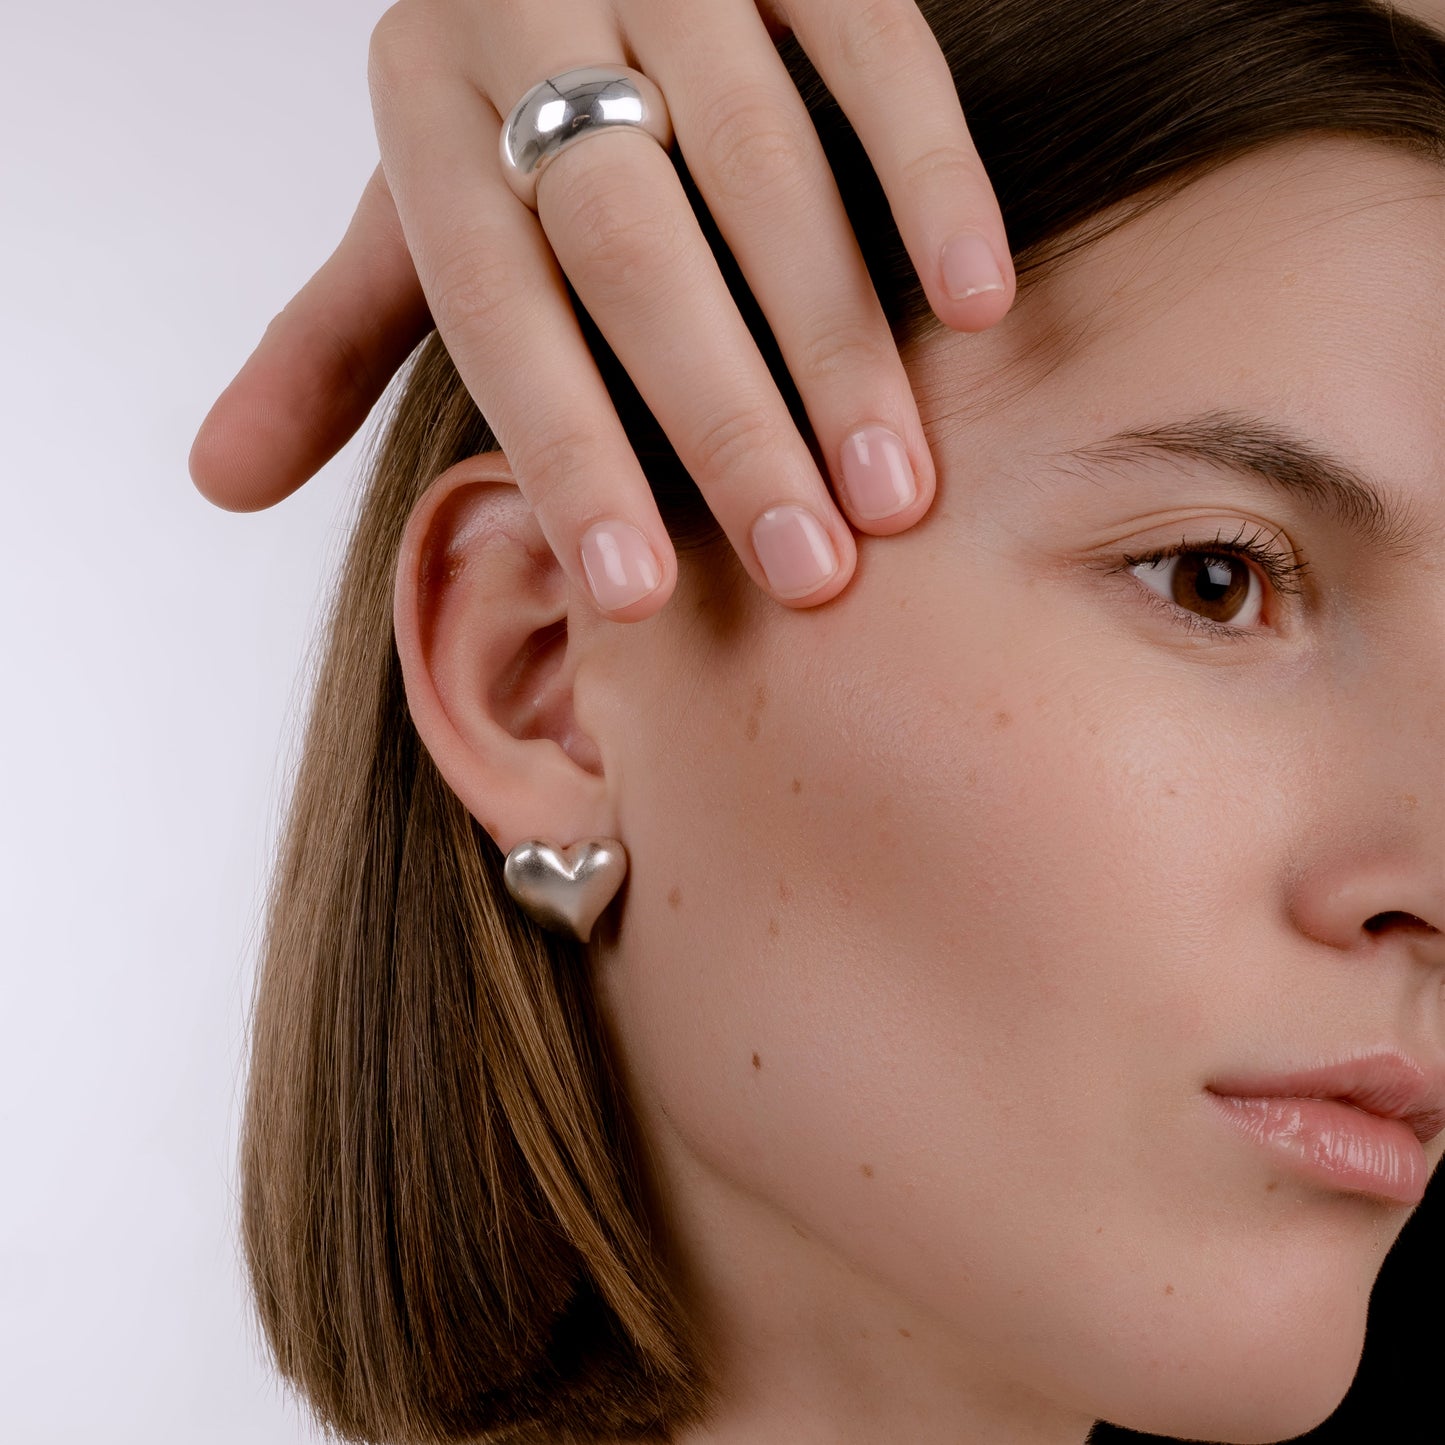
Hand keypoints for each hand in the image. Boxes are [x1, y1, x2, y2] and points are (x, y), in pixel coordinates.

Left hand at [189, 0, 1015, 617]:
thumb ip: (326, 341)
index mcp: (427, 111)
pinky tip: (979, 306)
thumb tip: (219, 482)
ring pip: (764, 164)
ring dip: (836, 339)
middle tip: (808, 570)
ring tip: (895, 491)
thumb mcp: (402, 212)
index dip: (567, 454)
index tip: (641, 595)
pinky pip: (876, 50)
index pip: (495, 310)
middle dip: (723, 418)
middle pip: (633, 248)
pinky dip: (930, 178)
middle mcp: (532, 17)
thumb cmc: (493, 114)